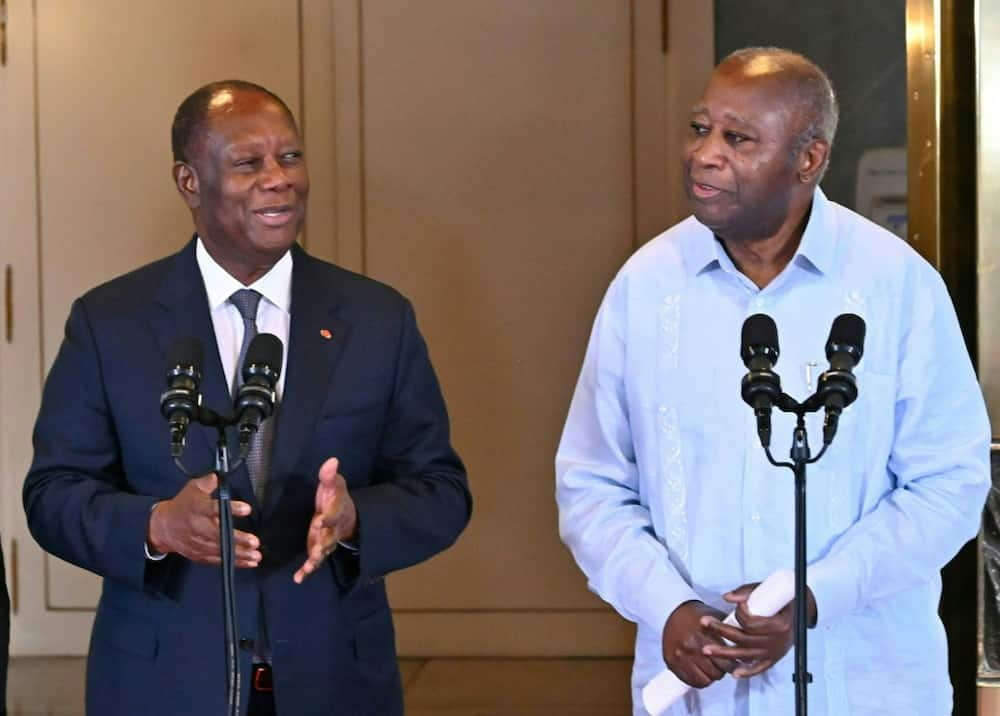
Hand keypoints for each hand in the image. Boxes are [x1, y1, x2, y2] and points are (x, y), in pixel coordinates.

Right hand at [146, 473, 260, 567]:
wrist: (163, 527)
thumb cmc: (182, 506)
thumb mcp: (192, 488)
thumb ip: (207, 482)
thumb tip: (218, 476)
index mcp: (198, 509)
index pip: (214, 508)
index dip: (231, 508)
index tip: (246, 509)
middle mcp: (199, 528)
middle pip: (220, 535)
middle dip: (238, 540)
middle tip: (254, 541)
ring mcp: (199, 543)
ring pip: (221, 551)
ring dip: (240, 554)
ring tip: (256, 555)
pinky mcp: (200, 554)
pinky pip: (219, 560)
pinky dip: (235, 563)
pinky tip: (249, 562)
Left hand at [293, 457, 357, 583]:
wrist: (347, 515)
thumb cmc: (335, 497)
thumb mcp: (335, 484)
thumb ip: (330, 475)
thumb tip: (332, 460)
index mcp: (335, 511)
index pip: (333, 515)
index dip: (328, 518)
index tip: (320, 519)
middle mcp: (332, 529)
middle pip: (329, 538)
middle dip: (323, 544)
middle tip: (316, 551)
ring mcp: (325, 541)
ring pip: (322, 552)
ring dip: (316, 559)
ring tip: (310, 565)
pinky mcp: (318, 549)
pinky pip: (314, 562)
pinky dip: (307, 571)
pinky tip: (298, 578)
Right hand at [662, 600, 737, 687]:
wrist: (671, 610)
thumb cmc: (697, 615)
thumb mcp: (716, 618)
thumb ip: (730, 633)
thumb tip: (747, 651)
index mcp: (705, 634)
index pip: (727, 662)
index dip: (734, 664)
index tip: (736, 663)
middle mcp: (691, 646)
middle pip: (717, 673)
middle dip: (723, 670)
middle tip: (723, 665)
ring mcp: (680, 655)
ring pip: (706, 680)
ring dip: (711, 675)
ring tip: (711, 667)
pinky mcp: (671, 662)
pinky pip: (691, 681)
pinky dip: (699, 679)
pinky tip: (701, 671)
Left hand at [701, 582, 816, 677]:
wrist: (803, 610)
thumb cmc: (783, 599)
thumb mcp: (767, 590)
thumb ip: (746, 592)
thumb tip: (727, 598)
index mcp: (779, 624)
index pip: (751, 622)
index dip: (740, 613)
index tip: (738, 607)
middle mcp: (777, 640)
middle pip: (743, 638)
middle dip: (721, 630)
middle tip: (704, 623)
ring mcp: (775, 651)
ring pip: (746, 655)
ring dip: (724, 653)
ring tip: (706, 649)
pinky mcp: (774, 658)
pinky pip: (759, 668)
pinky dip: (747, 672)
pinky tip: (733, 673)